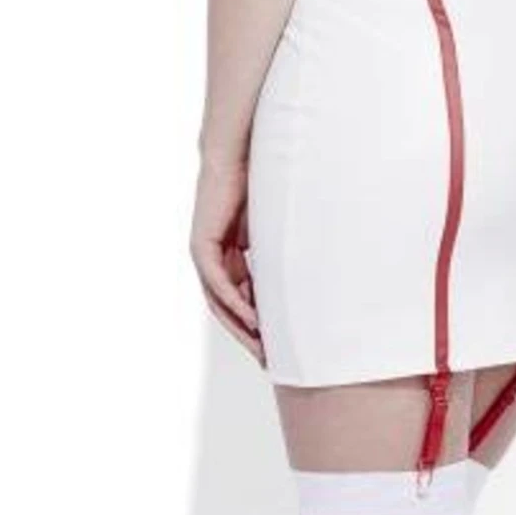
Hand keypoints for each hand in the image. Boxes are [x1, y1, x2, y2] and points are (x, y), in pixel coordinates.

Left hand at [191, 151, 265, 368]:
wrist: (239, 153)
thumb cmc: (263, 183)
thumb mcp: (276, 230)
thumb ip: (282, 254)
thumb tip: (312, 276)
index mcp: (232, 256)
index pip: (244, 300)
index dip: (260, 326)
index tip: (281, 347)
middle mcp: (215, 259)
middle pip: (229, 309)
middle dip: (250, 337)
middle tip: (271, 361)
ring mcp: (205, 254)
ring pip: (221, 303)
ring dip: (242, 327)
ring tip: (264, 348)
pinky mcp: (202, 246)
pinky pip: (218, 284)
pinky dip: (235, 303)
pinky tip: (254, 319)